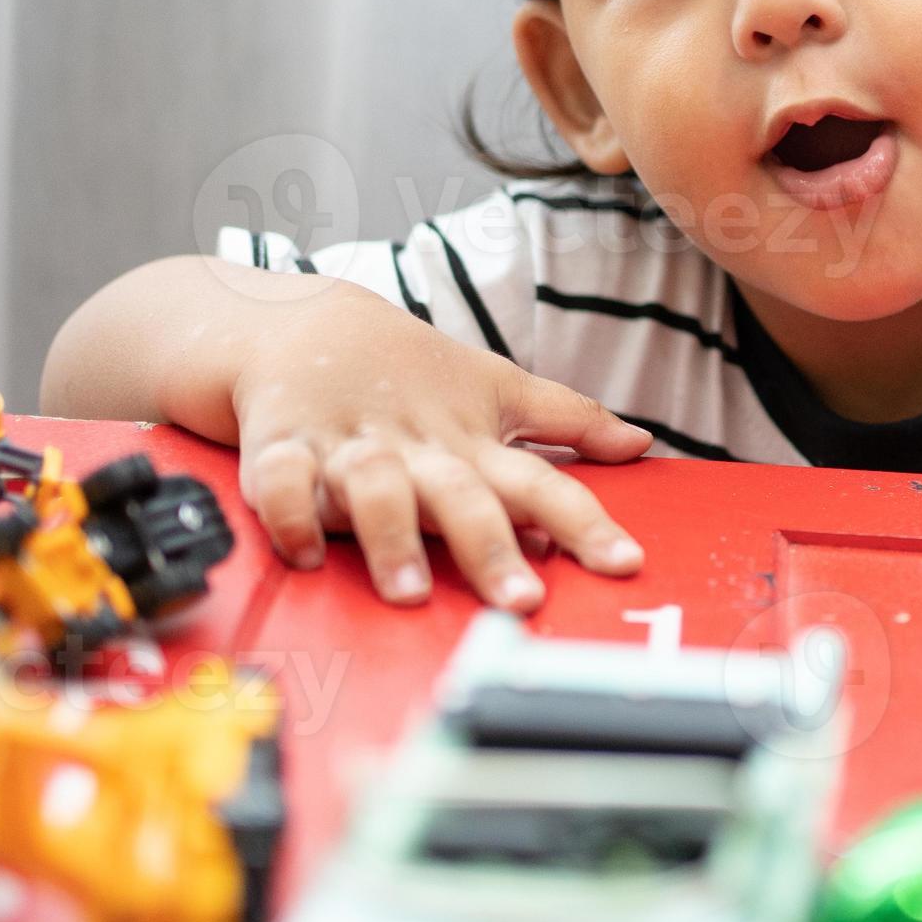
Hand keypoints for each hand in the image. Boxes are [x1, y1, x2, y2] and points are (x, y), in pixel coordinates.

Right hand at [230, 279, 652, 606]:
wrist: (304, 322)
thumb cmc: (410, 370)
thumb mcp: (495, 387)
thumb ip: (569, 419)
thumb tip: (641, 444)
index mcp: (471, 440)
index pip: (541, 481)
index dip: (584, 522)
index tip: (623, 563)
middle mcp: (416, 447)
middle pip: (460, 495)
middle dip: (490, 545)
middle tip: (521, 599)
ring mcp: (349, 447)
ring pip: (374, 487)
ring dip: (391, 536)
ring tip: (409, 593)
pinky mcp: (283, 447)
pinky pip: (280, 481)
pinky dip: (289, 513)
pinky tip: (305, 552)